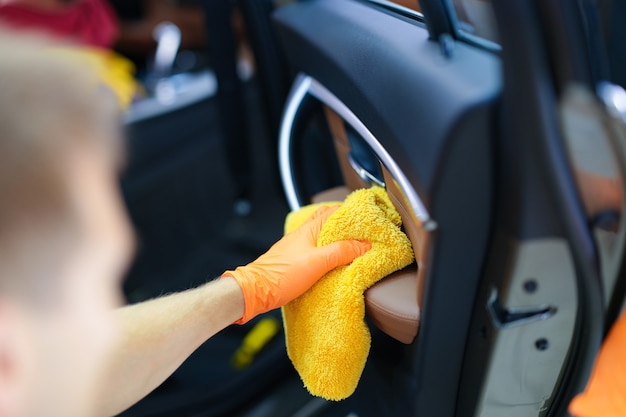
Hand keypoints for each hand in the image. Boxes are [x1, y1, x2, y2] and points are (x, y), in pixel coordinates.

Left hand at [223, 206, 370, 323]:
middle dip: (347, 225)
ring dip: (339, 239)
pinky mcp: (296, 259)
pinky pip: (317, 249)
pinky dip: (329, 251)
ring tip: (355, 246)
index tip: (370, 218)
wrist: (256, 291)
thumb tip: (364, 245)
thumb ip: (341, 251)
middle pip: (330, 222)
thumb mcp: (318, 262)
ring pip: (324, 236)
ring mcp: (299, 246)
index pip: (335, 211)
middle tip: (365, 233)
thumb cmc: (282, 275)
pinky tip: (335, 260)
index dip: (353, 212)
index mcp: (310, 228)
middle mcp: (304, 233)